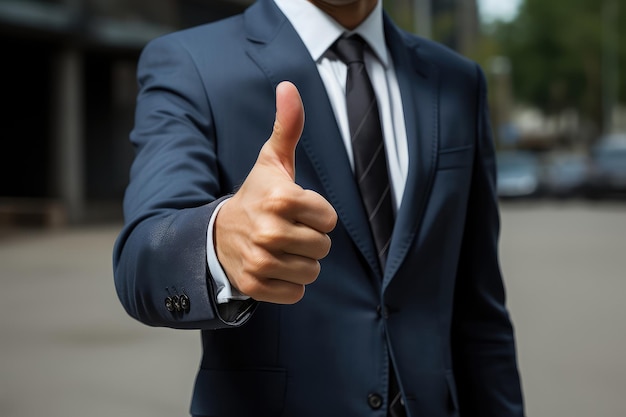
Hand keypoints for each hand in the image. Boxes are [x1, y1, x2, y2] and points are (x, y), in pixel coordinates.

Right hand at [215, 81, 337, 303]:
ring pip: (312, 271)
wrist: (216, 235)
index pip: (330, 219)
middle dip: (310, 240)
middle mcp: (270, 231)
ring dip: (300, 262)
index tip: (294, 210)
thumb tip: (289, 86)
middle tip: (285, 231)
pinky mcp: (255, 285)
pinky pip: (296, 292)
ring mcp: (260, 260)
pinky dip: (288, 284)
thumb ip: (287, 126)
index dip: (316, 215)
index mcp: (280, 198)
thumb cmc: (255, 196)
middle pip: (323, 247)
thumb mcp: (271, 161)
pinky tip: (272, 267)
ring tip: (279, 249)